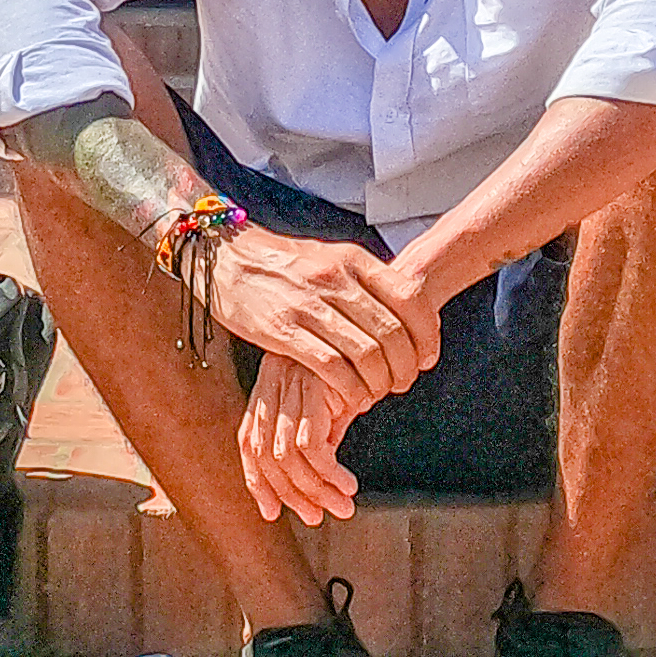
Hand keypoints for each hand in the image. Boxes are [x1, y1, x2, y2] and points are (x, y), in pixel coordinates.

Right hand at [210, 225, 438, 403]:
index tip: (429, 357)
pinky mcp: (284, 332)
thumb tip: (409, 308)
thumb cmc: (285, 265)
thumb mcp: (331, 259)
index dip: (428, 334)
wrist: (227, 258)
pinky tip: (353, 398)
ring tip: (378, 393)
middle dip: (407, 367)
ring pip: (367, 354)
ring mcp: (309, 305)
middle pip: (393, 333)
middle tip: (404, 383)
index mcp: (352, 259)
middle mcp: (335, 279)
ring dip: (381, 383)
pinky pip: (332, 368)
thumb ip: (366, 281)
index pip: (410, 298)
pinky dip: (351, 390)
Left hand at [238, 351, 363, 527]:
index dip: (257, 480)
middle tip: (316, 517)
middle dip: (288, 493)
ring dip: (315, 490)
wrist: (391, 331)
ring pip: (286, 455)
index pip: (250, 440)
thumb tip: (316, 488)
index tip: (272, 512)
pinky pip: (310, 445)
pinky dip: (328, 474)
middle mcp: (274, 378)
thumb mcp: (335, 406)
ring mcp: (290, 378)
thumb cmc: (366, 367)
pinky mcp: (313, 383)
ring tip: (342, 506)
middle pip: (264, 452)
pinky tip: (348, 485)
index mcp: (271, 381)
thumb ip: (320, 437)